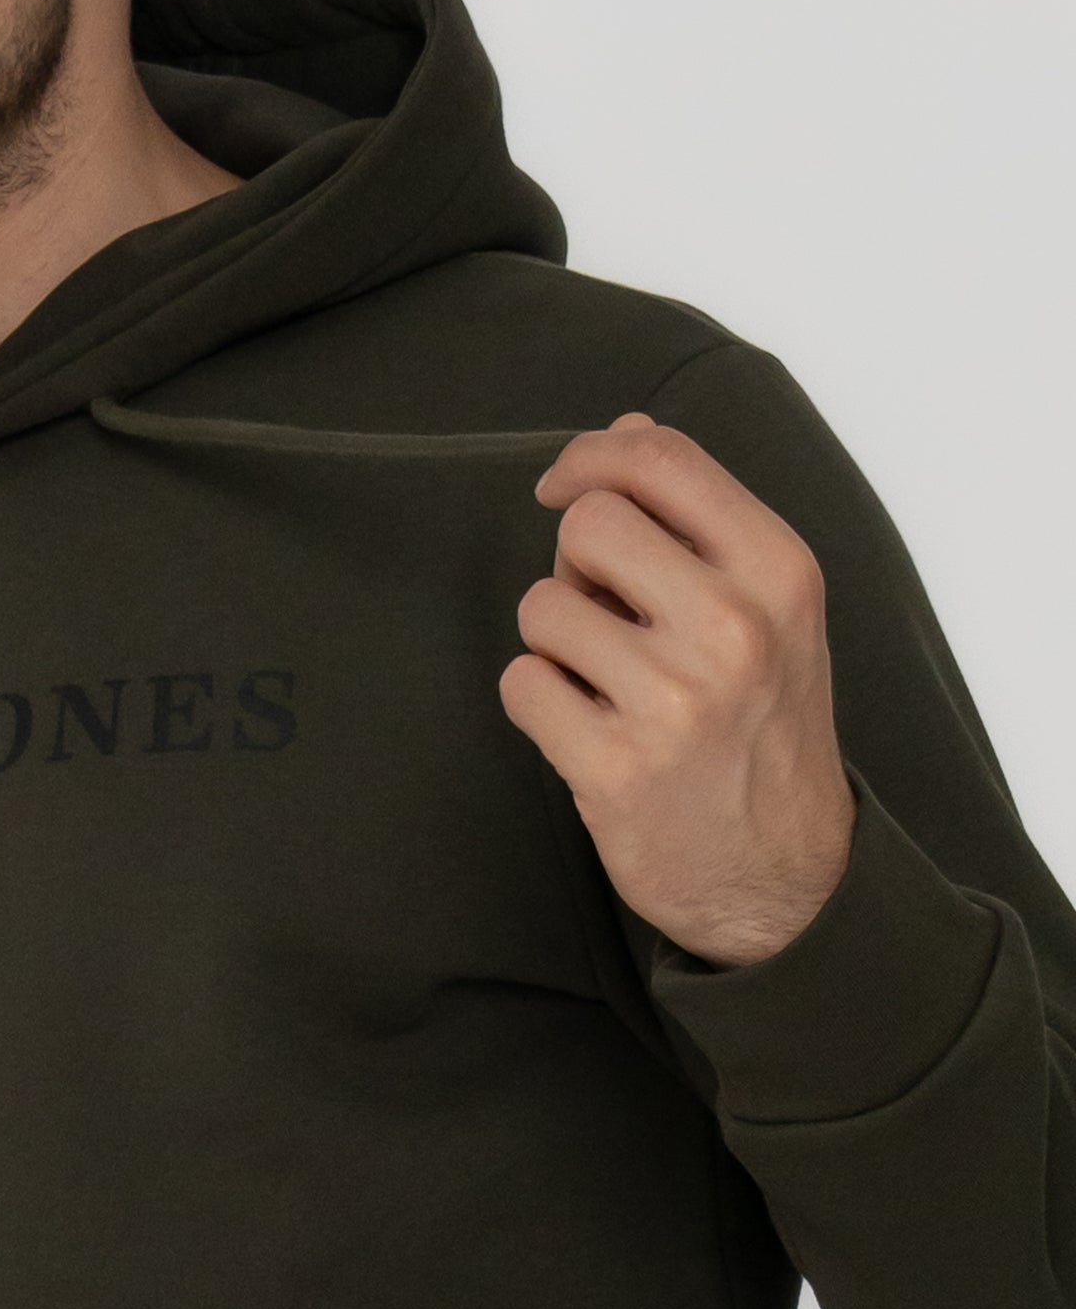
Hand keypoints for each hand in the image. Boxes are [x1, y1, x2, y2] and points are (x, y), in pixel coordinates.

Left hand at [500, 411, 857, 966]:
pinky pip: (522, 684)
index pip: (661, 461)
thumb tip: (625, 431)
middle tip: (608, 617)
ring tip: (611, 684)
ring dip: (558, 642)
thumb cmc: (765, 727)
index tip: (564, 484)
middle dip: (578, 564)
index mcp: (779, 572)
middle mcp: (734, 628)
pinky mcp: (613, 767)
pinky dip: (540, 703)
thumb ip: (699, 518)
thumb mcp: (768, 609)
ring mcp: (674, 701)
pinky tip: (589, 730)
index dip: (591, 457)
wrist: (786, 877)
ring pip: (544, 606)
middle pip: (588, 525)